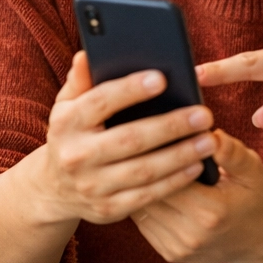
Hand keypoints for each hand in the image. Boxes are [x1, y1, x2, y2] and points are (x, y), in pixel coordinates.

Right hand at [30, 51, 216, 225]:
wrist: (53, 188)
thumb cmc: (74, 133)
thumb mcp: (68, 105)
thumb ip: (81, 80)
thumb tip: (88, 54)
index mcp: (67, 123)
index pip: (100, 102)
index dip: (130, 90)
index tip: (162, 78)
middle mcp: (76, 156)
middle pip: (130, 139)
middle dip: (171, 126)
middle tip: (204, 114)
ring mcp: (92, 186)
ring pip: (143, 171)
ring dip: (180, 155)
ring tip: (209, 140)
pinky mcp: (108, 209)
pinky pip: (147, 196)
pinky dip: (175, 182)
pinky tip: (197, 166)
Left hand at [130, 128, 262, 262]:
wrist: (260, 240)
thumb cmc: (255, 196)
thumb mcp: (252, 170)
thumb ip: (231, 152)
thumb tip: (211, 134)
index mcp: (211, 211)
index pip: (168, 178)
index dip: (159, 156)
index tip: (155, 137)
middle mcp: (192, 234)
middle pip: (149, 194)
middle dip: (143, 170)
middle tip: (139, 145)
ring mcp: (179, 248)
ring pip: (141, 210)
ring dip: (139, 187)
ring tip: (139, 163)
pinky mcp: (171, 254)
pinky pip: (144, 224)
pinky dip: (144, 204)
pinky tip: (148, 187)